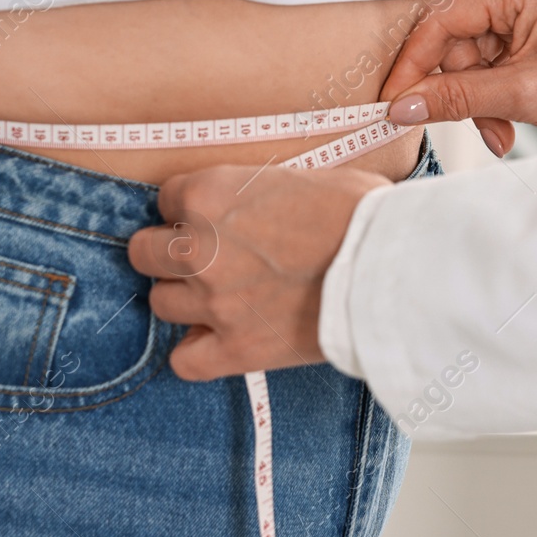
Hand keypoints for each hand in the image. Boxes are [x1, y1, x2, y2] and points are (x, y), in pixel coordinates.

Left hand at [128, 164, 389, 380]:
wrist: (392, 267)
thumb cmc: (360, 213)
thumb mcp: (300, 176)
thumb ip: (255, 190)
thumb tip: (251, 201)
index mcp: (211, 194)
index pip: (165, 199)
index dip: (190, 209)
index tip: (214, 218)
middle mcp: (200, 248)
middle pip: (144, 252)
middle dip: (169, 252)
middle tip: (205, 256)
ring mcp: (214, 302)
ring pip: (160, 303)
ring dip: (184, 298)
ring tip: (219, 295)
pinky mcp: (236, 349)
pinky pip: (184, 360)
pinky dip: (196, 352)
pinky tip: (218, 340)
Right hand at [382, 0, 536, 155]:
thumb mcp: (526, 94)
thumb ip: (458, 98)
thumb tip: (401, 106)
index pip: (442, 20)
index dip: (414, 65)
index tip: (393, 103)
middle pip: (452, 42)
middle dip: (461, 92)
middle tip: (481, 130)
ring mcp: (517, 2)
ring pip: (466, 58)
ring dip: (477, 100)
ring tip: (503, 131)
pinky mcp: (521, 23)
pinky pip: (484, 61)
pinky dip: (490, 94)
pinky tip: (507, 119)